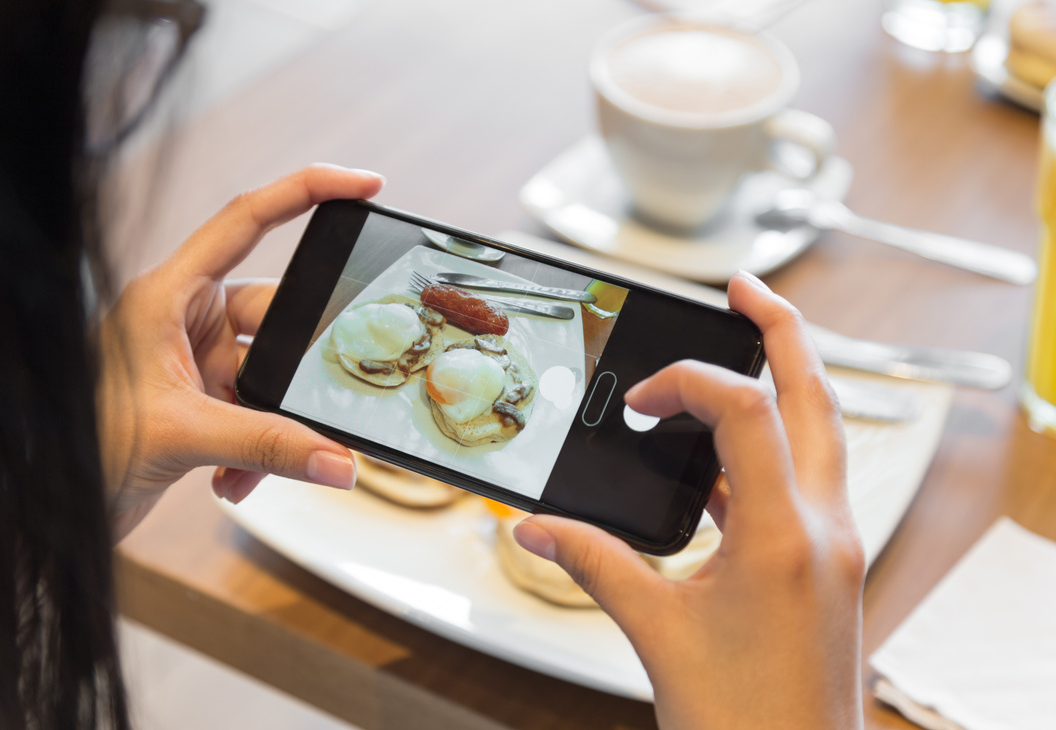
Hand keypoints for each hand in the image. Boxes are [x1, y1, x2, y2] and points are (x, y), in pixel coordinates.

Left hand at [98, 164, 383, 539]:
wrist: (53, 505)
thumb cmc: (84, 445)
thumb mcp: (180, 435)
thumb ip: (267, 446)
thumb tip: (339, 461)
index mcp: (168, 293)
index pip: (248, 220)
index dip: (307, 191)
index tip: (365, 184)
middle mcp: (186, 316)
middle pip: (278, 315)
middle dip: (300, 366)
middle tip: (326, 393)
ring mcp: (198, 358)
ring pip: (273, 373)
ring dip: (274, 424)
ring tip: (251, 464)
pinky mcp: (205, 398)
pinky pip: (259, 412)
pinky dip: (258, 448)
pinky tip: (232, 479)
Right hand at [513, 272, 864, 729]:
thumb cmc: (742, 722)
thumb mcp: (654, 632)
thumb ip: (591, 563)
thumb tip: (533, 528)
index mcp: (785, 536)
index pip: (746, 409)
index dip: (687, 383)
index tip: (641, 403)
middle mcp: (825, 528)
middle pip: (818, 395)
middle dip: (783, 329)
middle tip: (745, 288)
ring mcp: (835, 545)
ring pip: (822, 433)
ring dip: (785, 383)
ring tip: (743, 349)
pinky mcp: (827, 565)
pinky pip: (806, 480)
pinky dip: (770, 449)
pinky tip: (722, 459)